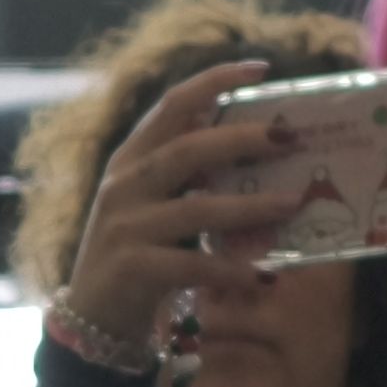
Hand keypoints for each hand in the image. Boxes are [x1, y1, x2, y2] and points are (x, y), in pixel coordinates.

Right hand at [56, 60, 301, 355]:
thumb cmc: (138, 253)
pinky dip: (232, 270)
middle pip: (187, 149)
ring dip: (250, 206)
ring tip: (293, 203)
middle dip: (243, 139)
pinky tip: (265, 276)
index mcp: (131, 160)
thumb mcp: (156, 203)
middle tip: (291, 137)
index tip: (260, 68)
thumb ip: (191, 174)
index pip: (172, 105)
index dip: (215, 81)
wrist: (92, 317)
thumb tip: (258, 141)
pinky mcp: (133, 268)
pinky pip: (193, 265)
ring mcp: (125, 227)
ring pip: (196, 209)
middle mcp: (124, 186)